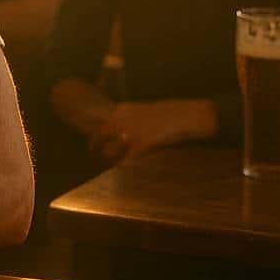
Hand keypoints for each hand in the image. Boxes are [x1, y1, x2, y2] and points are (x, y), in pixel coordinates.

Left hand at [89, 100, 208, 162]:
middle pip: (98, 137)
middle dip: (95, 148)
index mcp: (121, 110)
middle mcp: (121, 121)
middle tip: (96, 157)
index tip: (95, 143)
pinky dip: (122, 166)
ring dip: (108, 159)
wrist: (184, 116)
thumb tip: (121, 131)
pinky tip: (123, 169)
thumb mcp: (143, 111)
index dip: (95, 136)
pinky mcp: (140, 146)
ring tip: (110, 164)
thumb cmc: (168, 114)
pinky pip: (124, 161)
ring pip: (108, 151)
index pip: (99, 124)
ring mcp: (130, 134)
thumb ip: (129, 118)